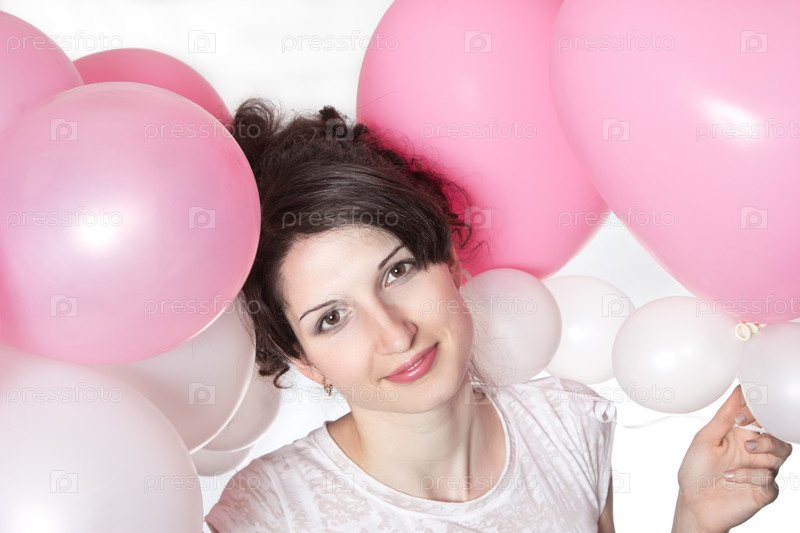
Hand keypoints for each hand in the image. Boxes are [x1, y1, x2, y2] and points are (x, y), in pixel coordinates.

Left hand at [672, 385, 791, 532]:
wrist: (693, 504)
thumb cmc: (696, 471)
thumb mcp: (706, 438)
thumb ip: (724, 416)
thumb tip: (739, 389)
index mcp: (740, 435)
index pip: (760, 415)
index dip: (756, 408)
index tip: (743, 409)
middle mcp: (755, 450)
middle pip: (778, 431)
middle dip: (768, 425)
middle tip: (747, 426)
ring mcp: (761, 470)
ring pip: (782, 451)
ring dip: (766, 446)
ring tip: (747, 448)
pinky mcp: (764, 490)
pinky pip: (769, 478)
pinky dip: (751, 474)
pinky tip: (731, 476)